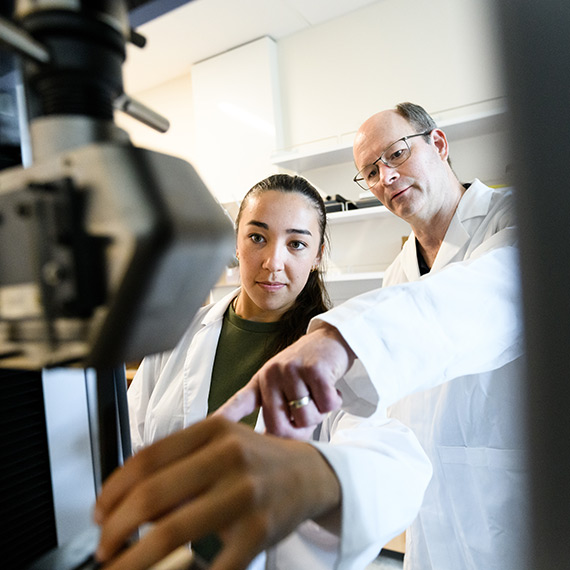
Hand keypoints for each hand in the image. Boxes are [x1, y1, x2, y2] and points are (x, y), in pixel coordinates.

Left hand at [94, 416, 339, 569]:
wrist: (310, 474)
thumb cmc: (257, 459)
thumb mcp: (219, 443)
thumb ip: (179, 462)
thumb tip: (127, 501)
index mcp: (213, 430)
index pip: (147, 458)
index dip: (113, 490)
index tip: (99, 512)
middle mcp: (228, 456)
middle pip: (152, 494)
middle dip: (115, 527)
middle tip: (103, 546)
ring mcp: (245, 494)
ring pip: (171, 530)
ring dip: (133, 558)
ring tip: (118, 567)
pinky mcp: (258, 531)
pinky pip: (211, 565)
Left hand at [215, 324, 354, 437]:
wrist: (331, 341)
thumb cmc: (308, 372)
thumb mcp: (287, 389)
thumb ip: (281, 413)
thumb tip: (277, 447)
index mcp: (261, 381)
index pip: (240, 402)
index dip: (225, 417)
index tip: (207, 429)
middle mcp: (271, 374)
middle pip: (279, 426)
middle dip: (299, 430)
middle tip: (309, 416)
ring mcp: (291, 369)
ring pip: (306, 418)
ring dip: (320, 413)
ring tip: (319, 395)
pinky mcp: (314, 368)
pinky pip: (325, 405)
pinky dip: (333, 402)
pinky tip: (331, 388)